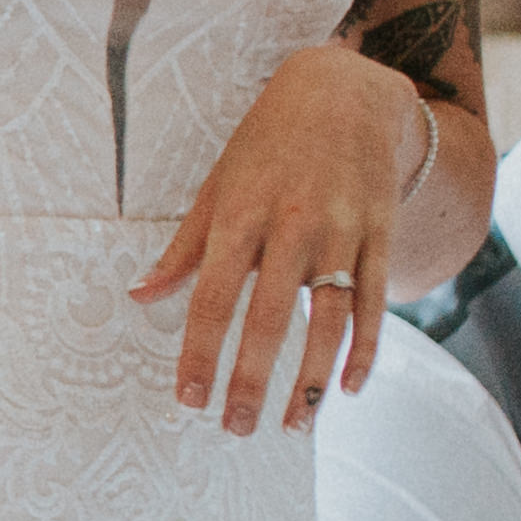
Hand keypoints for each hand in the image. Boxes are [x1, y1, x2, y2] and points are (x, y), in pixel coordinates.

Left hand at [134, 42, 419, 435]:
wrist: (345, 92)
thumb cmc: (266, 144)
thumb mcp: (217, 185)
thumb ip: (183, 247)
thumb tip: (140, 296)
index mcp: (240, 215)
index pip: (213, 298)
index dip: (199, 354)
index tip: (188, 400)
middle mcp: (292, 226)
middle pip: (268, 319)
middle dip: (250, 380)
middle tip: (235, 429)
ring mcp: (342, 232)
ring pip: (328, 319)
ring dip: (310, 380)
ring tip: (293, 425)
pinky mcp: (380, 233)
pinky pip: (374, 302)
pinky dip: (364, 348)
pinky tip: (348, 388)